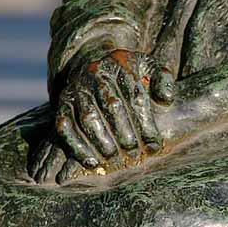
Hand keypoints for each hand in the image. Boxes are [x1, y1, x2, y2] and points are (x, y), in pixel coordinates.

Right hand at [28, 48, 174, 183]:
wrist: (95, 66)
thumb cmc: (129, 74)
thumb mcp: (149, 68)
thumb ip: (163, 79)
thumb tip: (165, 99)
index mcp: (120, 63)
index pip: (136, 97)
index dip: (146, 124)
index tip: (154, 146)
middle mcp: (95, 73)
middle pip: (112, 108)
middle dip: (126, 136)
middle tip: (135, 156)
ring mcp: (76, 88)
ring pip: (88, 118)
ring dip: (102, 143)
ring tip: (115, 161)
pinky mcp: (62, 103)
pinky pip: (65, 126)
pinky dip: (77, 147)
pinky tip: (92, 163)